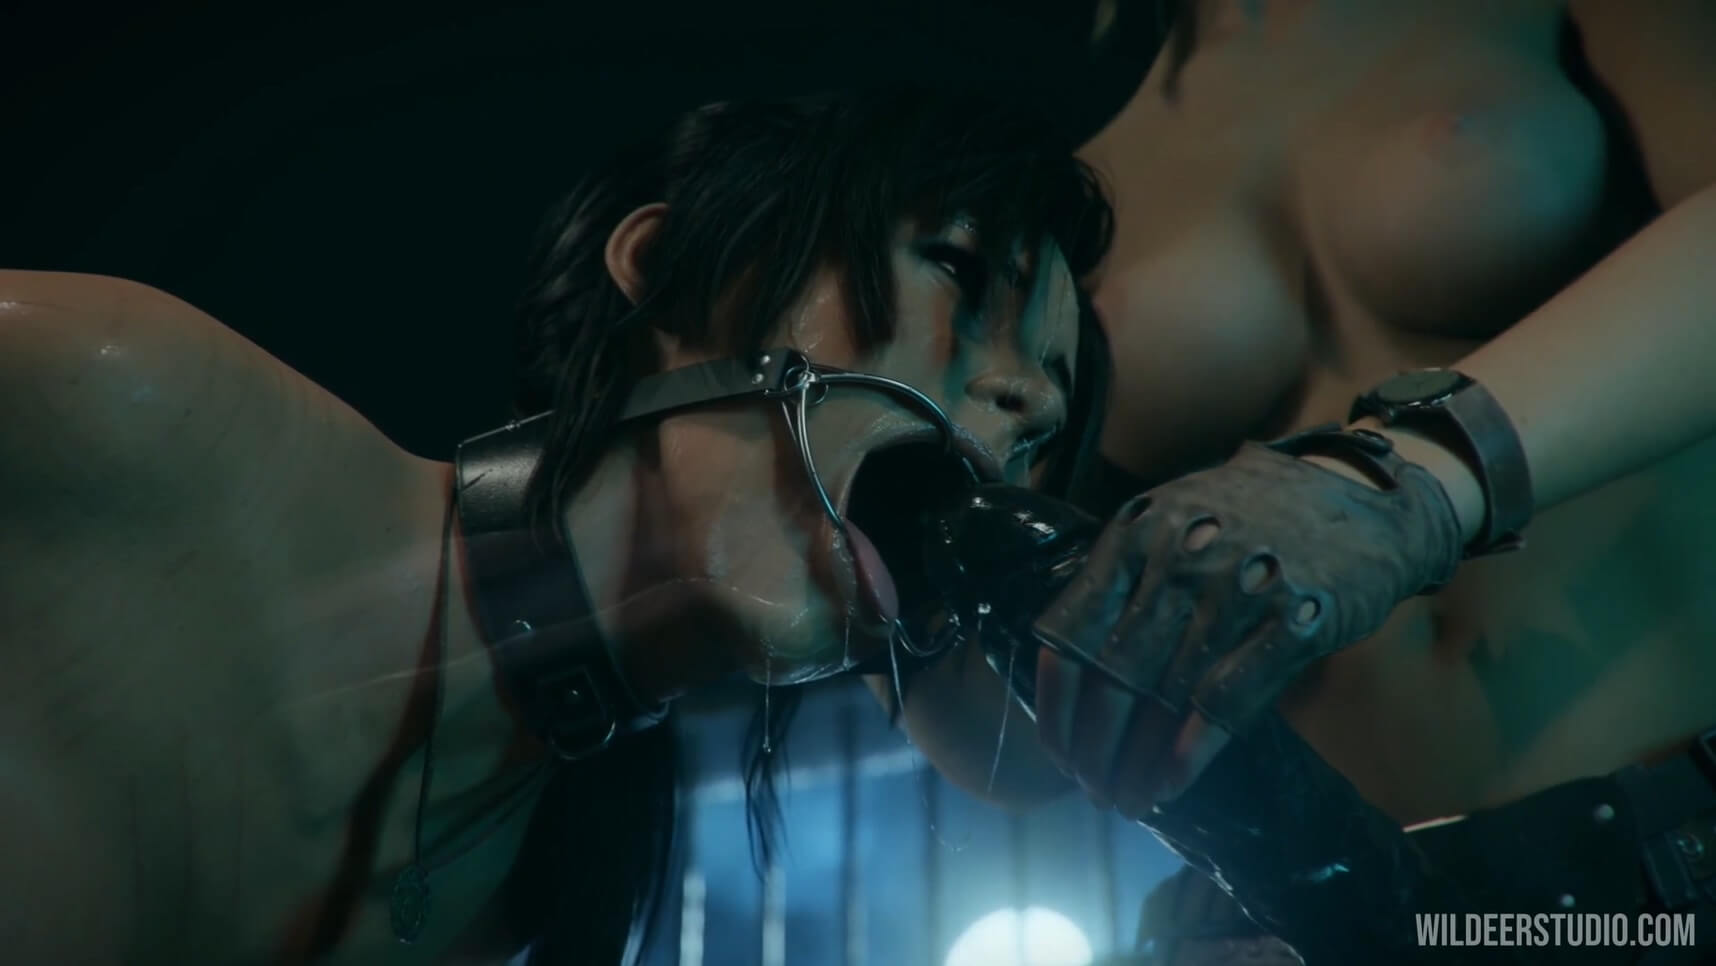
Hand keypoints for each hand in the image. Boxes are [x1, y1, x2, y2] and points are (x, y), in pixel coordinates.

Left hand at [1031, 427, 1464, 816]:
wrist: (1362, 494)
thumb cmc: (1250, 516)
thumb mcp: (1173, 519)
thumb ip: (1126, 578)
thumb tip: (1074, 670)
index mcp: (1135, 533)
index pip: (1071, 632)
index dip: (1058, 705)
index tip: (1058, 753)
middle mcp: (1179, 558)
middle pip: (1115, 674)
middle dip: (1096, 746)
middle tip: (1094, 790)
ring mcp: (1239, 589)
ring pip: (1166, 694)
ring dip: (1140, 760)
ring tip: (1129, 800)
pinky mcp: (1297, 621)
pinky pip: (1228, 696)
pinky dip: (1193, 749)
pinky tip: (1172, 781)